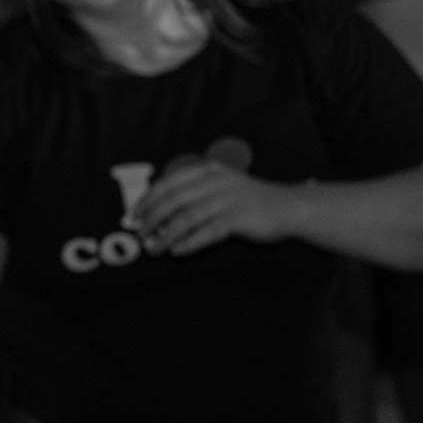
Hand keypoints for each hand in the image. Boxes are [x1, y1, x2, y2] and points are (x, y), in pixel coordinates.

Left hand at [132, 159, 297, 255]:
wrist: (289, 207)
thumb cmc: (248, 201)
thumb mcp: (219, 188)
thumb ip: (192, 195)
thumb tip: (157, 217)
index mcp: (207, 171)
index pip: (168, 183)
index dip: (147, 200)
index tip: (133, 216)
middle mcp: (216, 182)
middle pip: (173, 200)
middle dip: (152, 219)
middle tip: (140, 235)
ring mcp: (228, 199)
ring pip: (187, 217)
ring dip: (166, 235)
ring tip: (154, 249)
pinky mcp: (239, 218)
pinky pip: (208, 232)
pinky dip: (189, 242)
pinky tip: (177, 251)